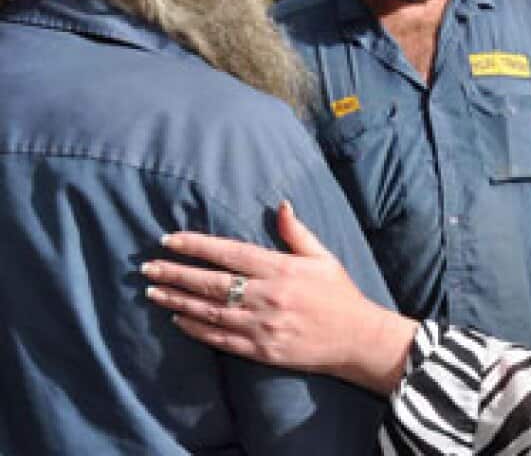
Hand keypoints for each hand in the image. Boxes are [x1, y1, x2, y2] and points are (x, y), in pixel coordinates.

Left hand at [142, 201, 415, 393]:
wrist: (357, 339)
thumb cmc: (340, 294)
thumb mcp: (324, 257)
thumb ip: (297, 233)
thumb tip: (281, 204)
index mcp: (281, 269)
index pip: (229, 253)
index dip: (196, 245)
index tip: (169, 240)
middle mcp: (267, 296)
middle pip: (211, 283)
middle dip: (175, 273)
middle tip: (147, 267)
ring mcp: (262, 326)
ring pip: (209, 312)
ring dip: (177, 300)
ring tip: (153, 290)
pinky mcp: (261, 350)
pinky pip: (220, 339)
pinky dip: (196, 329)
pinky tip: (177, 320)